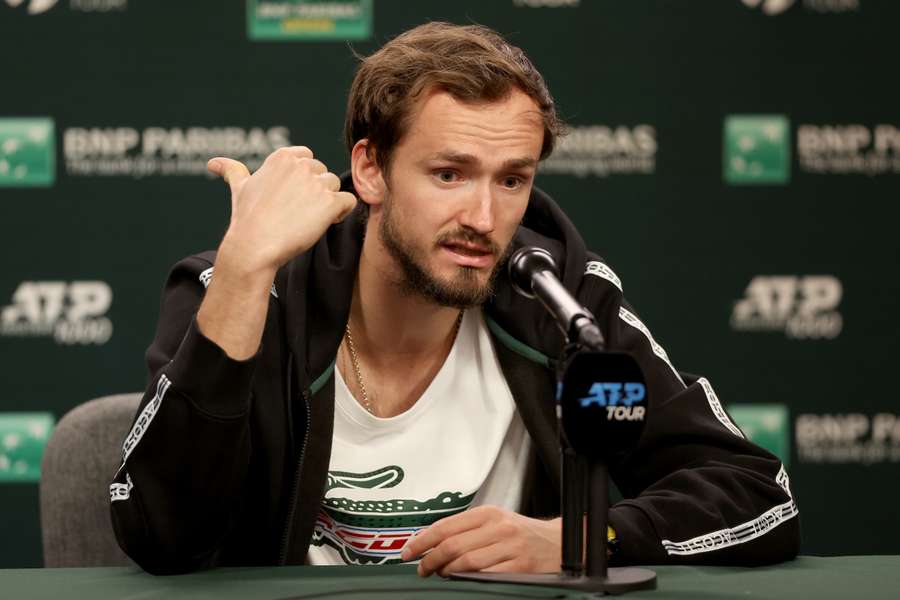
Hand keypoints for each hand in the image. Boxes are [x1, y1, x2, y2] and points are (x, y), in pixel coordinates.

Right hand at [207, 146, 357, 272]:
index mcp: (282, 157)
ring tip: (307, 219)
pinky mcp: (330, 202)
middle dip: (315, 192)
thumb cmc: (247, 220)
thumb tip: (213, 163)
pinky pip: (349, 201)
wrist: (254, 246)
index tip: (291, 196)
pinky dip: (341, 213)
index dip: (304, 178)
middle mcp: (301, 165)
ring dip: (328, 203)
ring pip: (335, 187)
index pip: (307, 158)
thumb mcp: (239, 189)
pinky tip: (324, 223)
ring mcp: (316, 182)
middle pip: (323, 173)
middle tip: (296, 212)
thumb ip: (233, 170)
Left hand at [400, 506, 560, 577]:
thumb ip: (467, 528)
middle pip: (452, 545)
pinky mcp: (519, 567)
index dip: (422, 541)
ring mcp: (510, 547)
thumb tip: (430, 540)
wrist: (558, 543)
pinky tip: (461, 580)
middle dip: (430, 559)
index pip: (446, 526)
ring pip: (466, 561)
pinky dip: (468, 579)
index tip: (408, 551)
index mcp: (488, 513)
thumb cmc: (522, 533)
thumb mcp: (495, 521)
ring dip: (447, 571)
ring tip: (440, 574)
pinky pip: (486, 575)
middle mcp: (498, 527)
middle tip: (421, 568)